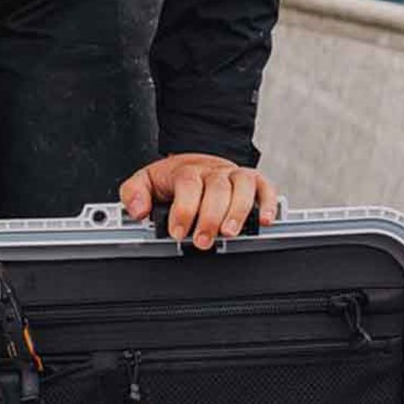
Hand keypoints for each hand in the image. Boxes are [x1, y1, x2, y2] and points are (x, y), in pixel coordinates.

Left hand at [119, 154, 277, 249]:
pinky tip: (264, 221)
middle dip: (210, 218)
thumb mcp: (145, 182)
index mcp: (186, 171)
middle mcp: (213, 172)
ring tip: (229, 233)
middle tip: (202, 241)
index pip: (188, 186)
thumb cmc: (173, 179)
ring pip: (243, 187)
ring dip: (238, 212)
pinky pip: (266, 188)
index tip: (178, 232)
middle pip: (217, 189)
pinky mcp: (254, 181)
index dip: (184, 210)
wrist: (195, 162)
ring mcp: (234, 175)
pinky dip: (269, 203)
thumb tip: (138, 211)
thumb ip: (134, 194)